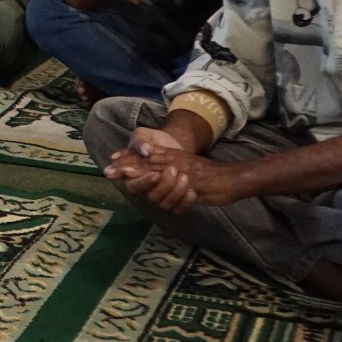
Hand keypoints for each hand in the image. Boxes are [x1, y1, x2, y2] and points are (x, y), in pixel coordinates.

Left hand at [104, 127, 245, 213]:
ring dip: (141, 174)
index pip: (148, 158)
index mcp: (173, 158)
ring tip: (125, 174)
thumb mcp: (187, 166)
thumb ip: (171, 166)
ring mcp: (184, 171)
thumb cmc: (209, 175)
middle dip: (127, 166)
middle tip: (109, 169)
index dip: (129, 159)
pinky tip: (153, 183)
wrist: (232, 178)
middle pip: (147, 163)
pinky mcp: (194, 182)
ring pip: (158, 172)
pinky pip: (175, 184)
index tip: (112, 160)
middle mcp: (176, 162)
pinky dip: (162, 184)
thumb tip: (153, 173)